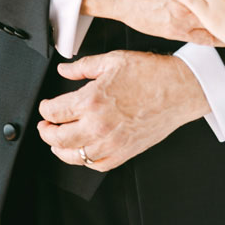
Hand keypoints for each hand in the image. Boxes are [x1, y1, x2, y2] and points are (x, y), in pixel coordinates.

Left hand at [37, 50, 209, 169]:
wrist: (180, 89)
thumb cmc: (151, 74)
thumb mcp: (113, 60)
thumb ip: (83, 67)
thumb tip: (64, 70)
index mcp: (92, 100)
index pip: (54, 111)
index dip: (45, 109)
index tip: (46, 107)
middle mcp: (98, 125)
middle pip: (57, 137)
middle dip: (46, 131)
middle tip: (46, 125)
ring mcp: (110, 142)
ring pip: (73, 155)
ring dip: (60, 148)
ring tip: (58, 141)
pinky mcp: (123, 152)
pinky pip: (96, 165)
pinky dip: (84, 160)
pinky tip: (82, 151)